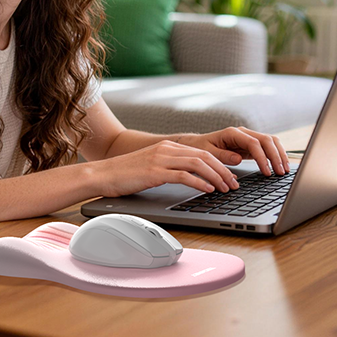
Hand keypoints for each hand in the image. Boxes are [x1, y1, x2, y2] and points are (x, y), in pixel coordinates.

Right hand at [89, 140, 238, 197]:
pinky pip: (184, 175)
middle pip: (204, 156)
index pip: (201, 152)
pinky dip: (200, 183)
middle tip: (234, 184)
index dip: (220, 164)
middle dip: (223, 170)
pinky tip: (208, 191)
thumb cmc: (125, 175)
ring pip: (198, 164)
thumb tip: (190, 179)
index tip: (230, 176)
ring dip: (216, 177)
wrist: (102, 174)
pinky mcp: (155, 172)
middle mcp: (166, 149)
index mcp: (167, 146)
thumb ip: (169, 168)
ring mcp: (161, 159)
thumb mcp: (151, 167)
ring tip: (225, 189)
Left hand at [177, 127, 289, 177]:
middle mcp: (243, 132)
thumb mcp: (208, 153)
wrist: (199, 144)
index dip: (262, 158)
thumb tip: (238, 159)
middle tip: (280, 172)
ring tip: (285, 169)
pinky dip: (277, 154)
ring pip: (271, 141)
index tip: (267, 172)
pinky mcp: (252, 144)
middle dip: (276, 156)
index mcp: (232, 133)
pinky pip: (268, 147)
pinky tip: (281, 164)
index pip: (253, 143)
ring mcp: (249, 137)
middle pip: (266, 140)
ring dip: (280, 154)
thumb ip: (222, 156)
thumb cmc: (202, 148)